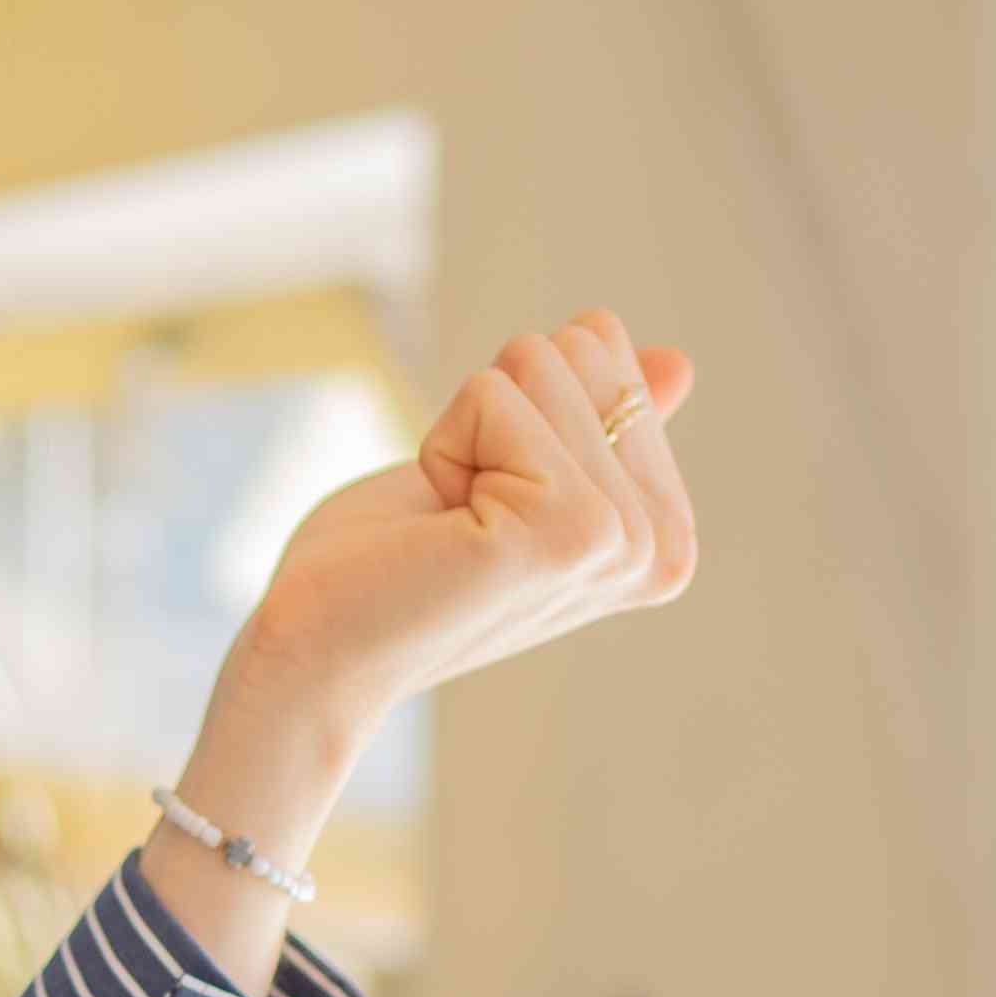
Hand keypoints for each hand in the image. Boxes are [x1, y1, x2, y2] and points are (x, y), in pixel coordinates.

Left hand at [249, 306, 702, 727]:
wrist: (315, 651)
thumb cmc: (394, 562)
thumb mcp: (504, 472)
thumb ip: (594, 427)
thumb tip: (680, 364)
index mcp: (664, 532)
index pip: (606, 350)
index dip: (515, 405)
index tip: (486, 495)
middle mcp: (660, 546)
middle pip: (585, 345)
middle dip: (496, 408)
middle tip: (460, 509)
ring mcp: (621, 543)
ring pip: (540, 360)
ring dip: (466, 431)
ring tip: (449, 521)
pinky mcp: (567, 533)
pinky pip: (494, 397)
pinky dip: (443, 446)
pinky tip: (439, 529)